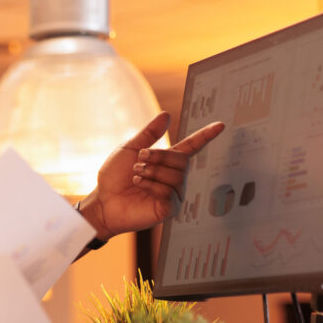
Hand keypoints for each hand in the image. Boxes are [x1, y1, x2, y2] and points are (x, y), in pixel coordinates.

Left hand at [79, 112, 223, 239]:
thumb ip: (149, 134)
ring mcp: (174, 194)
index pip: (191, 147)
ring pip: (176, 176)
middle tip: (138, 162)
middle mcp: (174, 178)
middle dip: (158, 157)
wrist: (103, 201)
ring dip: (152, 172)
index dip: (205, 136)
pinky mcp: (170, 209)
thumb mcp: (129, 149)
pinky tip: (139, 186)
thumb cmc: (113, 178)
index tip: (220, 125)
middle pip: (182, 160)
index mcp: (166, 162)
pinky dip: (151, 185)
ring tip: (135, 175)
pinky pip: (169, 192)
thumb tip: (167, 114)